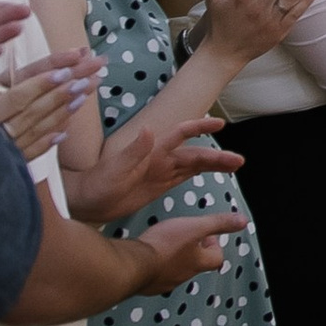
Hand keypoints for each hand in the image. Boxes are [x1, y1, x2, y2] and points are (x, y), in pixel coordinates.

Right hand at [0, 50, 98, 157]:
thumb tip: (16, 57)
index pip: (18, 93)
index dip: (42, 82)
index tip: (66, 69)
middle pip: (36, 106)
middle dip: (66, 88)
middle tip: (93, 72)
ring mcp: (2, 147)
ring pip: (37, 127)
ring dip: (63, 110)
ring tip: (84, 94)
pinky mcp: (5, 163)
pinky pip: (30, 151)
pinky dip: (47, 141)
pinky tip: (64, 132)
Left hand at [74, 115, 243, 223]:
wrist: (87, 203)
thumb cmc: (97, 185)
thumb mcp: (114, 169)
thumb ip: (133, 151)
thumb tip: (150, 130)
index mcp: (152, 151)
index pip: (180, 133)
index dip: (199, 126)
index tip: (219, 122)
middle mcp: (160, 158)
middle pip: (195, 153)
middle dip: (217, 156)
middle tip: (238, 161)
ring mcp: (161, 171)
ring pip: (194, 164)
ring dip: (214, 164)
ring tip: (236, 165)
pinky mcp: (159, 185)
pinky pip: (185, 176)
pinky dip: (201, 174)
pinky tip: (214, 172)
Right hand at [124, 210, 249, 295]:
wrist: (132, 265)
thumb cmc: (163, 246)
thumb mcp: (195, 227)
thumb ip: (218, 223)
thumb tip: (242, 221)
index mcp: (198, 262)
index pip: (217, 258)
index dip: (214, 245)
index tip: (206, 234)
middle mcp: (184, 275)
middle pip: (196, 264)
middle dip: (194, 250)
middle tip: (185, 237)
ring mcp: (164, 282)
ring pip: (176, 270)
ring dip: (175, 258)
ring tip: (166, 243)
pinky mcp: (147, 284)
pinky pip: (156, 275)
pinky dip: (156, 265)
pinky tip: (148, 254)